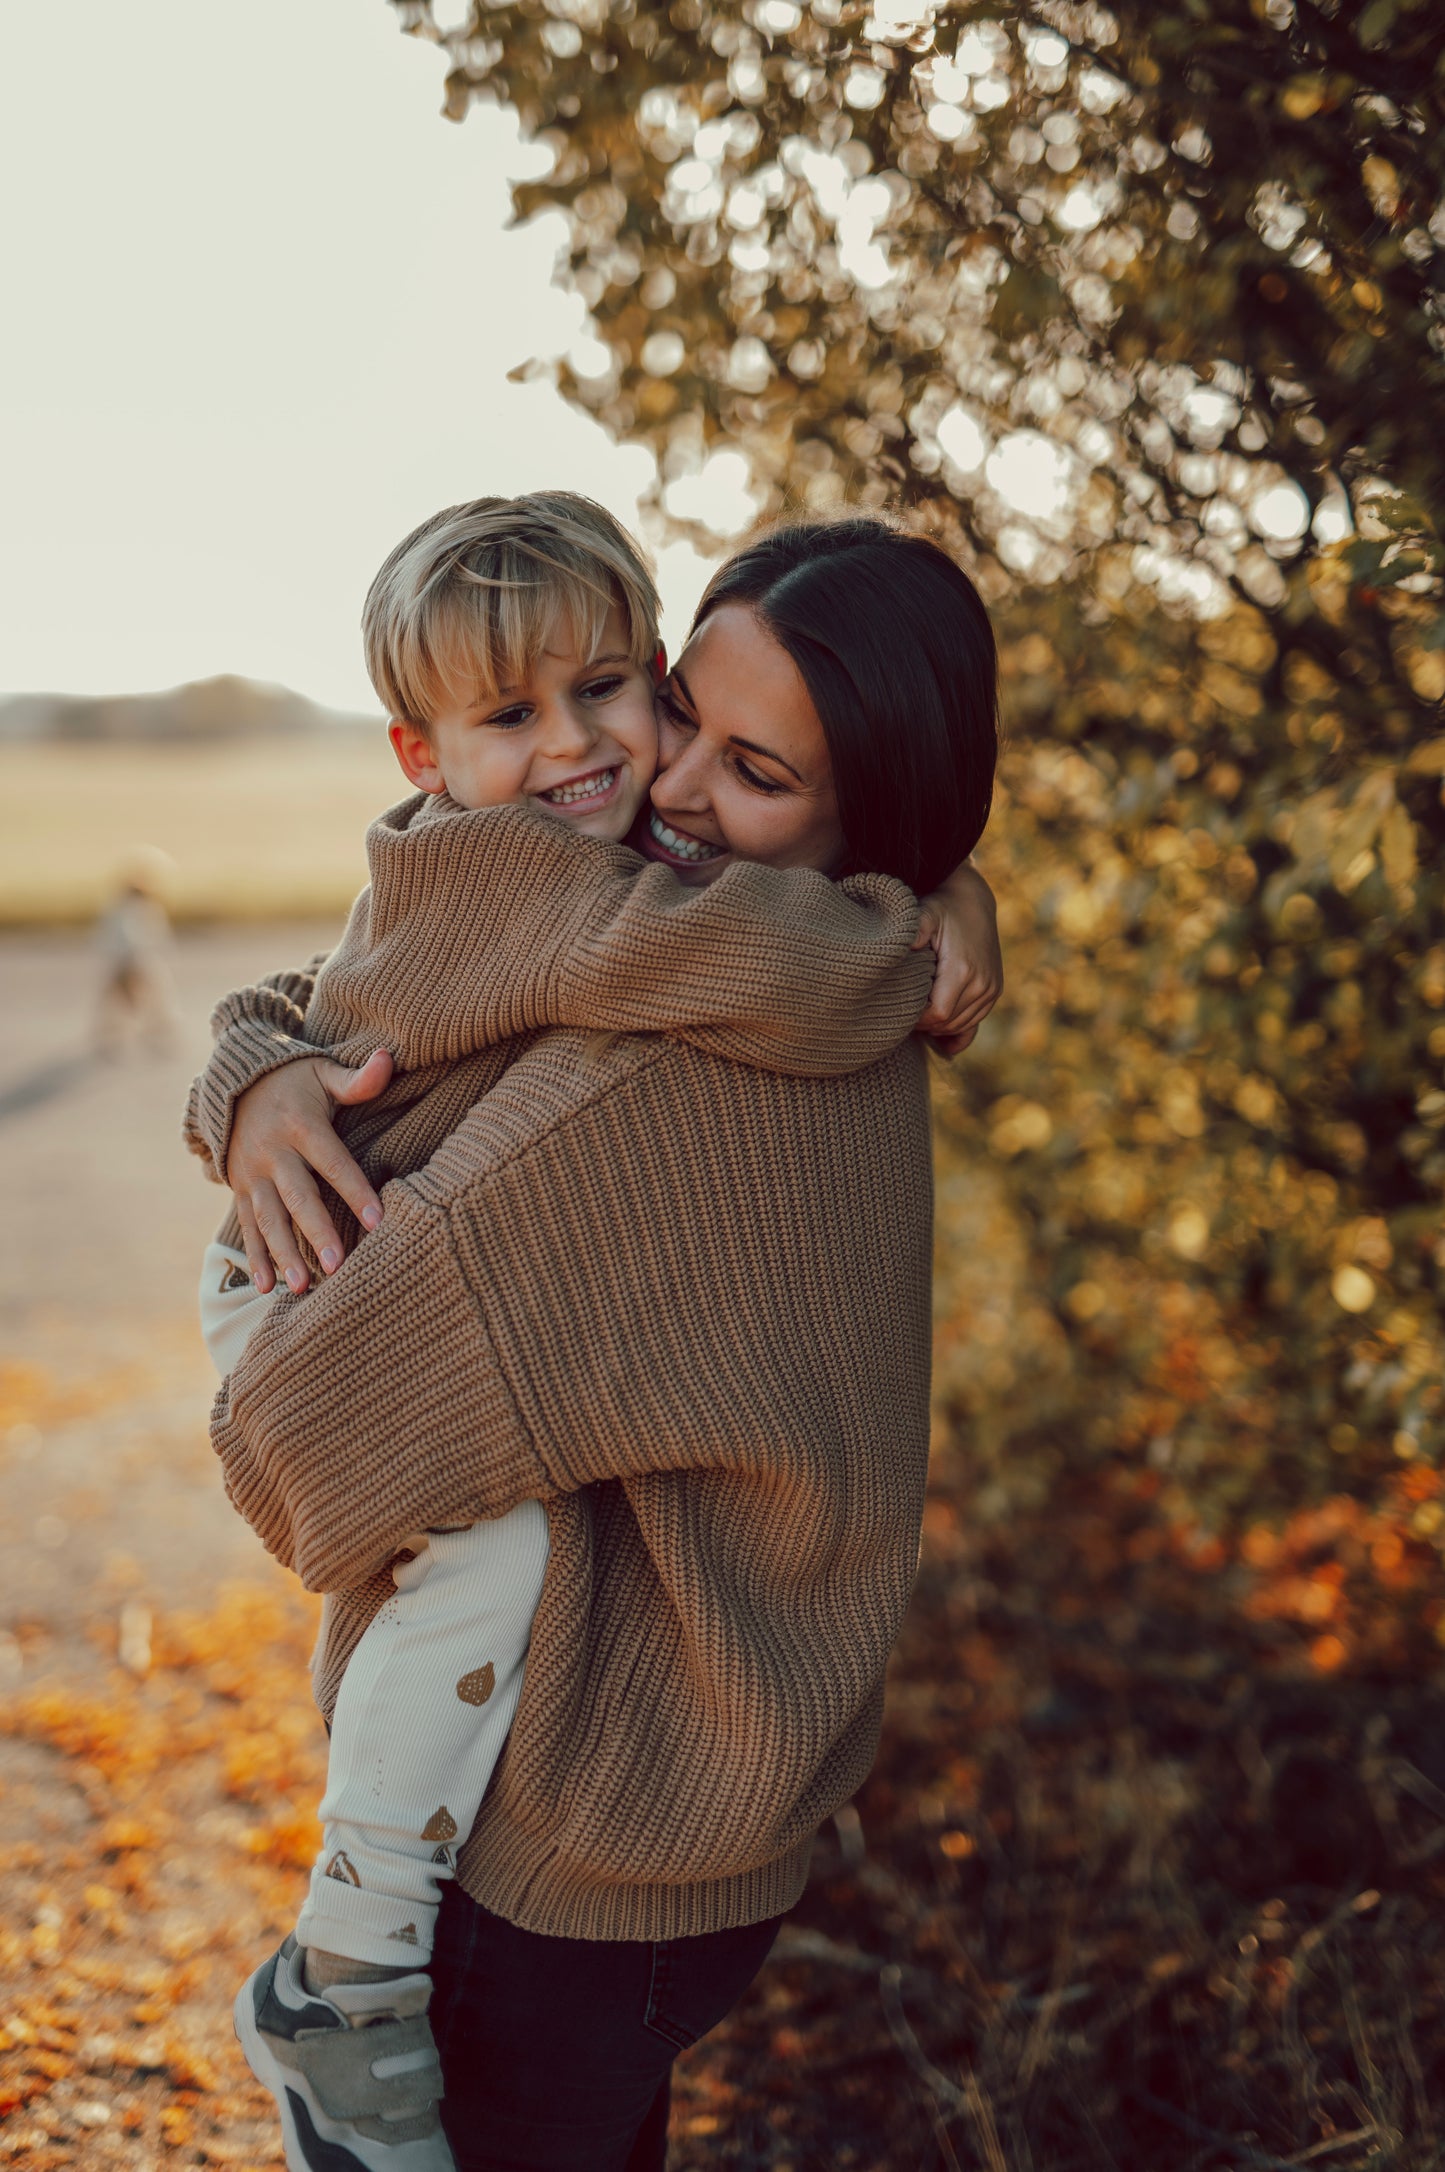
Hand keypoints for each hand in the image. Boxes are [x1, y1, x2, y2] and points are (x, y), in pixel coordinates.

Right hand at [229, 1050, 393, 1294]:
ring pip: (268, 1218)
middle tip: (337, 1264)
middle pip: (297, 1196)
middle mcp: (272, 1152)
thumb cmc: (294, 1079)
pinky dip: (257, 1257)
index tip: (379, 1221)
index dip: (355, 1190)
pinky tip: (268, 1287)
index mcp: (300, 1125)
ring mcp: (252, 1173)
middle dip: (316, 1231)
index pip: (333, 1162)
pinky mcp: (240, 1188)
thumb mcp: (323, 1071)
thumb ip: (357, 1078)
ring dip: (284, 1254)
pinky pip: (247, 1226)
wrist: (233, 1082)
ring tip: (304, 1285)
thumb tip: (388, 1059)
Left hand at [913, 862, 1003, 1054]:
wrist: (972, 901)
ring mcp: (991, 988)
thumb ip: (914, 932)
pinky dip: (958, 1032)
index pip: (937, 1015)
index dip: (916, 1020)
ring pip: (961, 1025)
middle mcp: (982, 983)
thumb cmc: (942, 909)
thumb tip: (904, 948)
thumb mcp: (925, 915)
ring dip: (939, 1027)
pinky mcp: (995, 989)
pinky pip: (976, 1022)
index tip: (899, 1011)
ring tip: (917, 1020)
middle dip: (925, 1025)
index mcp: (962, 970)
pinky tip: (941, 1041)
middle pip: (948, 1023)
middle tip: (903, 1017)